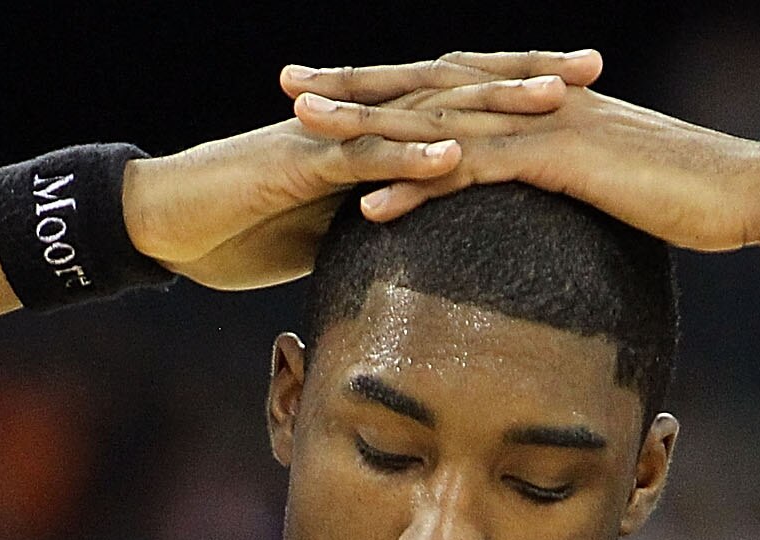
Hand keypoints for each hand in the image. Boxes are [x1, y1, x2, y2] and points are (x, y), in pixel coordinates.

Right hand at [126, 59, 588, 291]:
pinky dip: (411, 156)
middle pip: (457, 88)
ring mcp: (332, 136)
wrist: (165, 222)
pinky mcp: (300, 162)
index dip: (520, 94)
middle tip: (594, 69)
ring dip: (488, 105)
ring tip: (551, 102)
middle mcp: (361, 119)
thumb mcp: (331, 232)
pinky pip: (364, 157)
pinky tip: (457, 157)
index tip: (587, 92)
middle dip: (527, 79)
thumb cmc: (241, 227)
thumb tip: (426, 249)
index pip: (459, 102)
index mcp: (374, 132)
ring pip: (423, 112)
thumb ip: (381, 226)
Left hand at [284, 63, 759, 250]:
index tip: (335, 86)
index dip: (392, 82)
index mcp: (542, 99)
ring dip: (365, 126)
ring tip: (303, 132)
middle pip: (426, 86)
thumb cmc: (692, 194)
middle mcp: (534, 99)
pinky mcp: (559, 161)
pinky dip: (417, 188)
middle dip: (354, 85)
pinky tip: (368, 206)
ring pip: (436, 121)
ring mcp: (544, 125)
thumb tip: (552, 200)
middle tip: (289, 85)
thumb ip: (575, 178)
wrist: (745, 190)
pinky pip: (474, 172)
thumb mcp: (619, 180)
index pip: (452, 82)